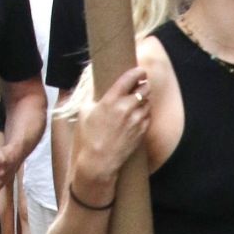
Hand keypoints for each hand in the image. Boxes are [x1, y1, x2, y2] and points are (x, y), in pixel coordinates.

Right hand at [71, 65, 150, 200]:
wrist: (99, 162)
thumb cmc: (88, 137)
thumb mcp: (84, 111)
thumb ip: (92, 95)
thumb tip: (95, 83)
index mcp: (111, 100)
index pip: (130, 78)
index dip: (137, 72)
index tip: (140, 71)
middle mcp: (126, 108)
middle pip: (145, 88)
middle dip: (143, 85)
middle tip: (139, 85)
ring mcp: (136, 120)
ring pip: (148, 102)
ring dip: (144, 99)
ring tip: (136, 102)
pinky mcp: (142, 131)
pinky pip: (149, 116)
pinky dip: (145, 112)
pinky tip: (137, 115)